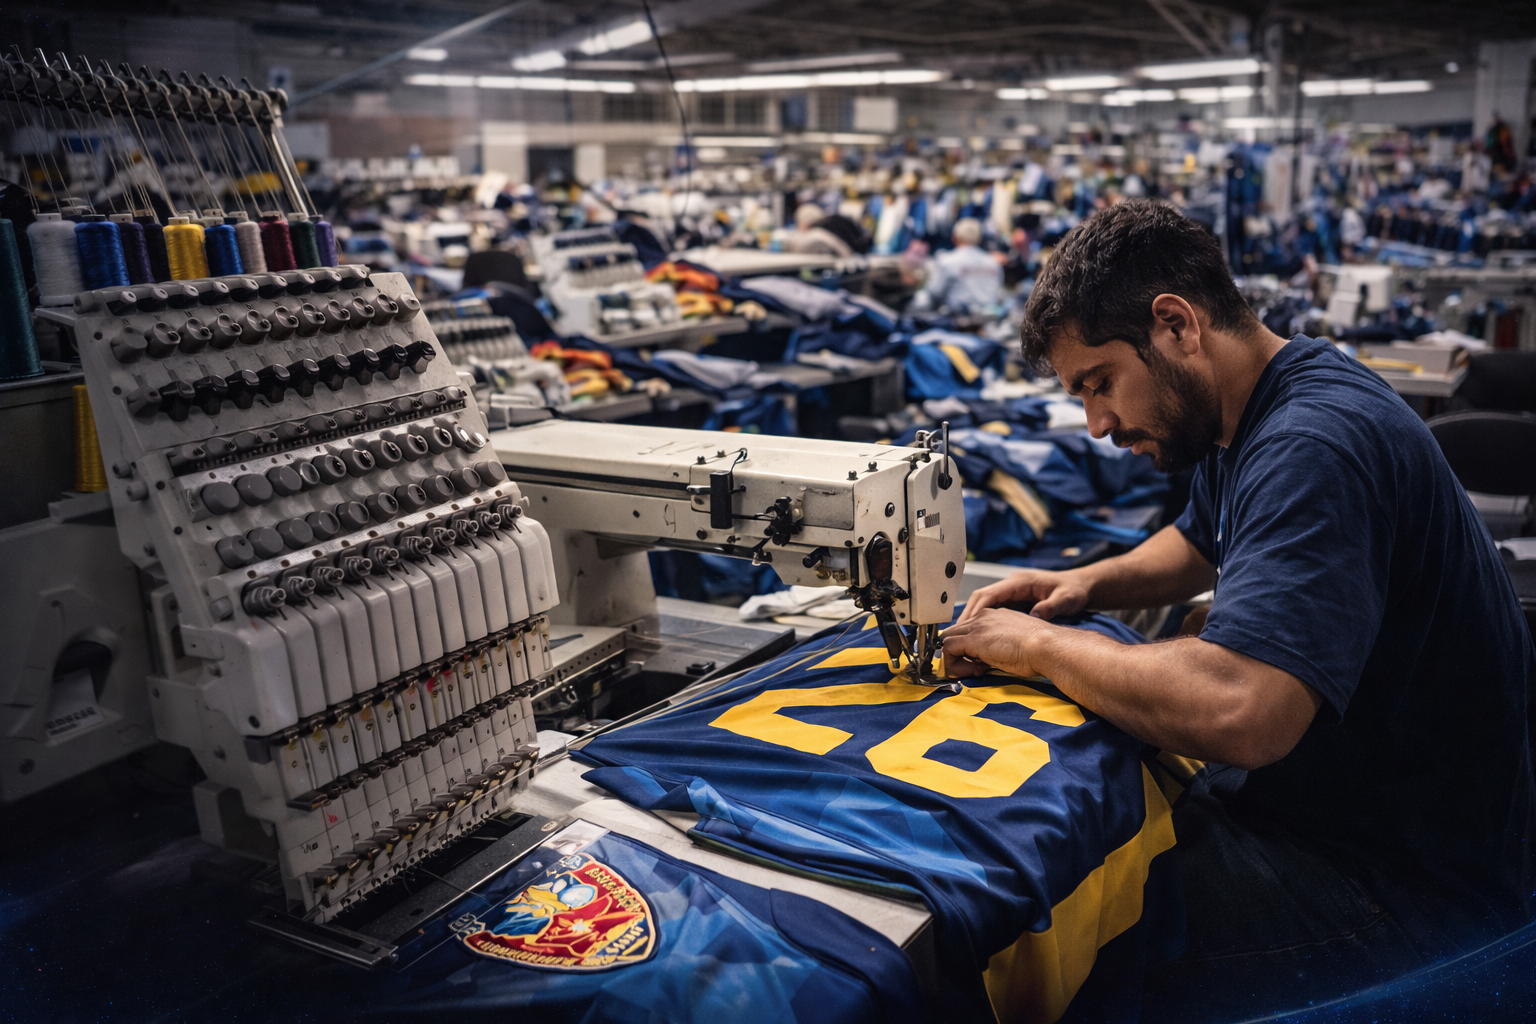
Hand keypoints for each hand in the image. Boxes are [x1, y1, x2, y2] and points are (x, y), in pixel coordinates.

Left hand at [941, 607, 1051, 678]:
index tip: (981, 662)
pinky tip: (973, 671)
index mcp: (996, 615)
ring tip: (975, 671)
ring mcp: (977, 627)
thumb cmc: (1041, 648)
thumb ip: (999, 646)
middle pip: (955, 632)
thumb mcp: (1016, 643)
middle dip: (959, 652)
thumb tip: (986, 659)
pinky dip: (954, 664)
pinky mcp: (973, 639)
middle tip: (975, 668)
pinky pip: (948, 649)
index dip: (970, 647)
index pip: (970, 629)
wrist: (1047, 646)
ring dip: (956, 659)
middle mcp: (984, 617)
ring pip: (948, 640)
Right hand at [958, 569, 1089, 624]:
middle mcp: (1012, 585)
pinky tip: (979, 636)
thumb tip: (1036, 616)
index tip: (964, 625)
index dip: (974, 610)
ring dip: (972, 620)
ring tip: (961, 639)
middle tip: (954, 635)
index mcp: (1020, 582)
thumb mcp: (1066, 599)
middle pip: (980, 598)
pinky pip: (992, 610)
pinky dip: (982, 622)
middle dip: (966, 616)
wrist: (1081, 586)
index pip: (989, 594)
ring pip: (983, 604)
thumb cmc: (1075, 590)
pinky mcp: (1014, 600)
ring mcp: (1012, 592)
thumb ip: (1050, 607)